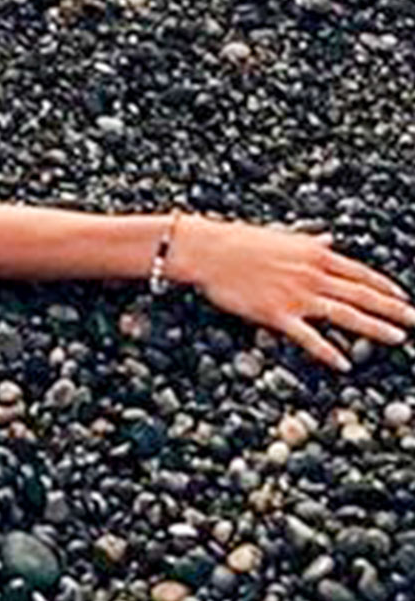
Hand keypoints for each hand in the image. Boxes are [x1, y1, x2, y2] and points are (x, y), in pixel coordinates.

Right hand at [174, 217, 412, 371]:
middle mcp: (311, 274)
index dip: (384, 286)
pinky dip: (327, 351)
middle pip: (361, 294)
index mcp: (313, 253)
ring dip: (375, 328)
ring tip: (399, 339)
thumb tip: (329, 238)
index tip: (403, 297)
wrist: (205, 249)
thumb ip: (308, 241)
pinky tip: (344, 364)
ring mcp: (295, 294)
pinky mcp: (276, 313)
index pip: (359, 272)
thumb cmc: (237, 240)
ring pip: (345, 314)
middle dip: (393, 309)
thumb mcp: (279, 236)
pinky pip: (308, 336)